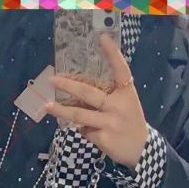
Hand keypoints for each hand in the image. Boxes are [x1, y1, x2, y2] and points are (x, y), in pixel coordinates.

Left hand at [46, 34, 148, 170]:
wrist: (141, 150)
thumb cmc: (130, 122)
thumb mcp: (126, 104)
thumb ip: (109, 96)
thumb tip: (79, 94)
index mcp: (127, 93)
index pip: (121, 70)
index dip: (112, 54)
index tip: (102, 37)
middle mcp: (118, 106)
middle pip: (88, 93)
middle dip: (68, 86)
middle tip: (52, 80)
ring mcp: (110, 123)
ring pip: (80, 115)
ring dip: (61, 111)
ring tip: (47, 107)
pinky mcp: (104, 138)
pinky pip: (85, 131)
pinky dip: (83, 130)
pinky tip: (90, 131)